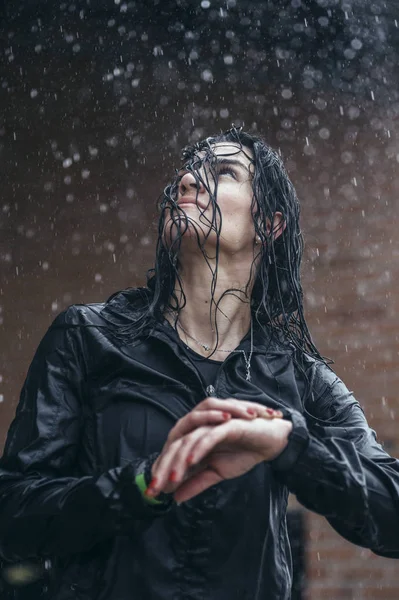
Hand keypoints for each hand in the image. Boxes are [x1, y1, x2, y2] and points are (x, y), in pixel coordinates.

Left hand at [148, 409, 290, 503]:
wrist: (271, 442)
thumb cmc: (244, 451)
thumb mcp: (217, 472)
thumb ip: (197, 482)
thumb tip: (176, 498)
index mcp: (196, 439)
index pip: (173, 454)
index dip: (161, 472)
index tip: (152, 493)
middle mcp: (201, 430)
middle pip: (175, 446)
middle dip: (163, 467)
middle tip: (154, 489)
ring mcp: (213, 425)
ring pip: (189, 440)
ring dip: (178, 460)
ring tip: (171, 480)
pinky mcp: (227, 424)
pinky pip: (209, 435)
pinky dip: (199, 447)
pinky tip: (191, 461)